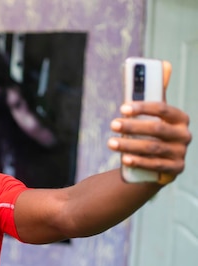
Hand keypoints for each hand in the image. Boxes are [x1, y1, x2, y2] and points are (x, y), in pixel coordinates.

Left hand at [108, 61, 191, 183]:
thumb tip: (164, 66)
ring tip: (111, 143)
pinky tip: (124, 159)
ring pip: (153, 148)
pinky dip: (139, 161)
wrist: (160, 163)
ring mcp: (180, 153)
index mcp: (180, 118)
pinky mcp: (175, 169)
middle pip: (156, 129)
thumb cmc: (153, 134)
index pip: (163, 109)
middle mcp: (183, 135)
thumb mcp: (154, 117)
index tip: (122, 107)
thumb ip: (154, 96)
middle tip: (112, 124)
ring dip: (129, 145)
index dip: (142, 108)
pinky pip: (155, 165)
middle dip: (132, 126)